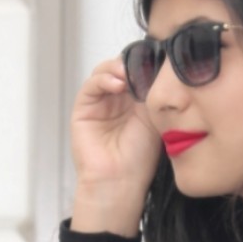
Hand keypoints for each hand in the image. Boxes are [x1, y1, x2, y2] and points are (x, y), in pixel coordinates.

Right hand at [69, 58, 160, 232]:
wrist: (121, 181)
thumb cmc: (139, 159)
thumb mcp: (155, 118)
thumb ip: (154, 92)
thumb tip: (158, 66)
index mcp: (137, 100)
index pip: (138, 70)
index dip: (146, 62)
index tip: (157, 60)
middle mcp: (118, 99)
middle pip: (121, 66)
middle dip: (132, 62)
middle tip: (144, 64)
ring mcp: (100, 102)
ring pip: (106, 71)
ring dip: (117, 68)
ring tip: (130, 74)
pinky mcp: (84, 107)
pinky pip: (92, 85)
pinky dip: (104, 79)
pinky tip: (118, 84)